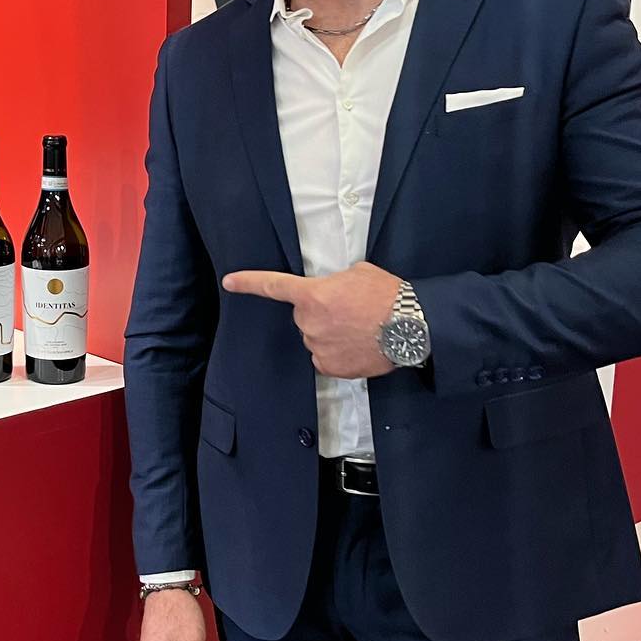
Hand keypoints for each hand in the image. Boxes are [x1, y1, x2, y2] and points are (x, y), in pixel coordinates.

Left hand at [222, 261, 398, 378]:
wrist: (411, 326)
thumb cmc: (388, 296)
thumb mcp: (358, 273)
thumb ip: (335, 281)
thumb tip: (334, 292)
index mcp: (312, 295)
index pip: (273, 286)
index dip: (249, 283)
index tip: (229, 282)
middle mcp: (309, 322)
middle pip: (305, 316)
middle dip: (321, 313)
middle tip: (350, 311)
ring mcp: (317, 346)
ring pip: (315, 338)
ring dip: (331, 333)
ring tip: (360, 328)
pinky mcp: (329, 367)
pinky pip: (324, 357)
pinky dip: (337, 353)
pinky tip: (357, 345)